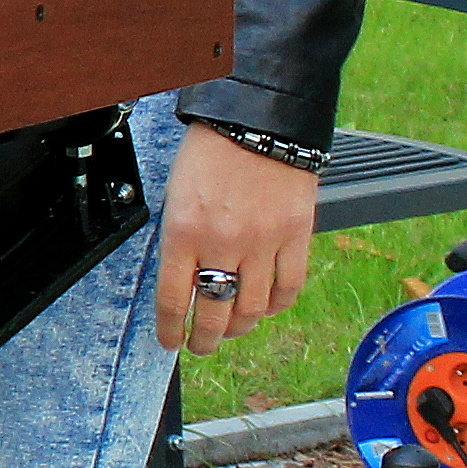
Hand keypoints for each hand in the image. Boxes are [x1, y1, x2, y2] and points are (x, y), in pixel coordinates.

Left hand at [155, 129, 318, 355]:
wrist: (257, 121)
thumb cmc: (210, 152)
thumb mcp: (176, 195)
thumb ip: (180, 240)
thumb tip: (183, 280)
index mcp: (183, 231)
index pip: (173, 299)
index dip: (171, 328)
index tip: (171, 341)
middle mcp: (222, 242)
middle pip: (214, 312)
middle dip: (205, 339)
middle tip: (201, 345)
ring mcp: (262, 242)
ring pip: (252, 308)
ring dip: (239, 328)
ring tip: (232, 330)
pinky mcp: (295, 236)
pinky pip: (289, 287)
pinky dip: (277, 306)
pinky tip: (266, 308)